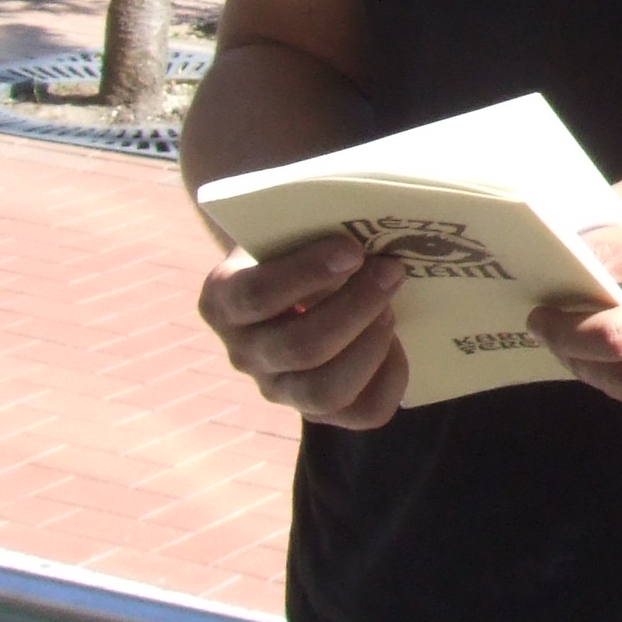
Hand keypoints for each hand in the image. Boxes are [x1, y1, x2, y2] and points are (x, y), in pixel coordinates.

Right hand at [197, 236, 407, 429]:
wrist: (293, 282)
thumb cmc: (294, 244)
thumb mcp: (286, 226)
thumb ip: (311, 219)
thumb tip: (372, 209)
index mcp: (222, 300)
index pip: (256, 296)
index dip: (306, 274)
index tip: (352, 249)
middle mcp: (243, 353)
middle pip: (298, 347)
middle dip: (355, 307)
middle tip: (391, 271)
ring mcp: (279, 389)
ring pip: (325, 390)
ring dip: (370, 345)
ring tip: (392, 308)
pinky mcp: (320, 412)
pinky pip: (363, 412)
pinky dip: (390, 377)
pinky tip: (399, 342)